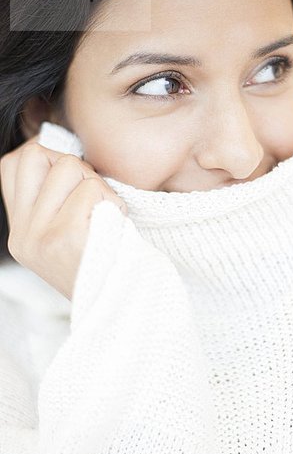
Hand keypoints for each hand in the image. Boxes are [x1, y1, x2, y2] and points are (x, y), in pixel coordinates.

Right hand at [0, 136, 127, 300]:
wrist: (120, 305)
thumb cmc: (102, 265)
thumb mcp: (64, 237)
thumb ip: (54, 200)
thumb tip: (59, 148)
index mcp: (19, 232)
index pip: (11, 165)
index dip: (43, 155)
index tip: (69, 174)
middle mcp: (22, 234)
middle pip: (37, 155)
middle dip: (72, 165)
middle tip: (92, 195)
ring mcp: (40, 236)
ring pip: (69, 167)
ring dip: (97, 184)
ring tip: (105, 214)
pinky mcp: (65, 236)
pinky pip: (92, 189)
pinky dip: (112, 201)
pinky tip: (114, 224)